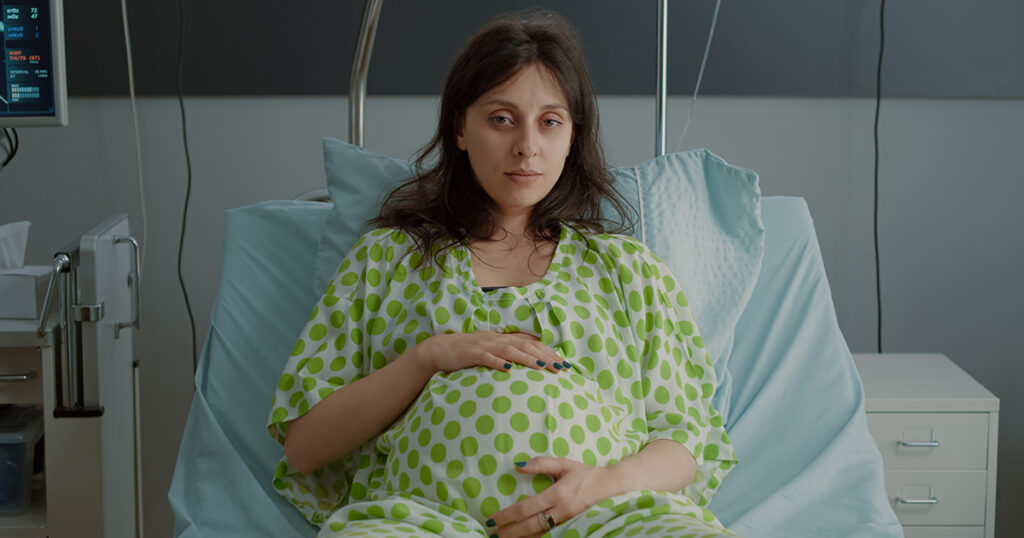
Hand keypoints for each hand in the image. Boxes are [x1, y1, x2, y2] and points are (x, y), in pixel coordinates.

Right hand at [417, 331, 568, 374]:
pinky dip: (498, 362)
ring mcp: (484, 346)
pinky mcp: (471, 354)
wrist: (440, 349)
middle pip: (525, 346)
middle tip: (561, 368)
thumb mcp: (491, 349)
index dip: (548, 352)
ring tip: (542, 367)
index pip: (531, 344)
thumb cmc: (468, 352)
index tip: (564, 363)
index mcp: (503, 339)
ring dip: (527, 359)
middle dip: (544, 356)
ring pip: (509, 350)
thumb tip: (532, 355)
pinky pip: (486, 358)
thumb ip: (510, 351)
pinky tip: (508, 369)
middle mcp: (497, 339)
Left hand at [487, 457, 620, 537]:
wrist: (611, 487)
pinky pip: (550, 536)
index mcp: (558, 494)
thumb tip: (518, 465)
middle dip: (510, 532)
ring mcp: (567, 521)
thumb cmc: (586, 474)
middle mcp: (561, 511)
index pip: (527, 508)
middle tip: (493, 535)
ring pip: (540, 534)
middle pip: (530, 526)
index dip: (508, 515)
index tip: (493, 518)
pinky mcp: (571, 527)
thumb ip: (541, 464)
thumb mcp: (564, 464)